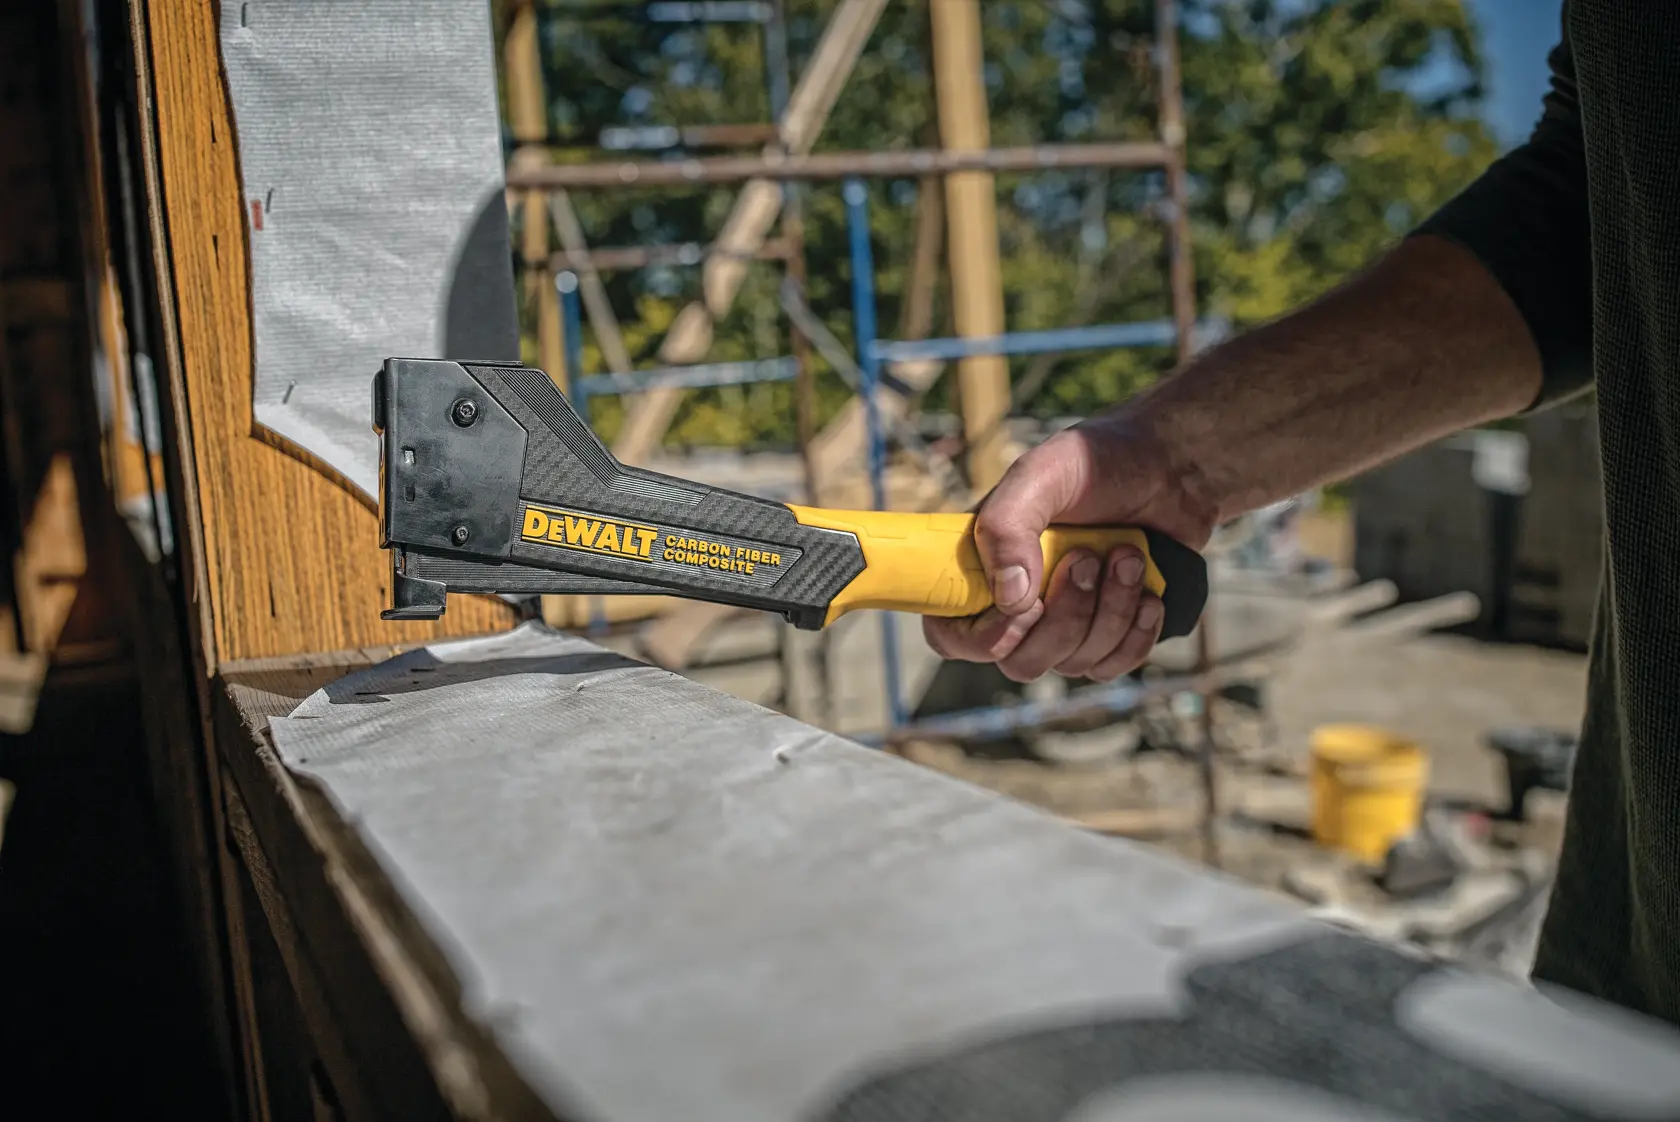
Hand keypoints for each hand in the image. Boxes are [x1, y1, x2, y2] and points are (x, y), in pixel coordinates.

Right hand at [924, 414, 1217, 682]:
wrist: (1170, 466)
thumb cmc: (1097, 462)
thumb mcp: (1043, 475)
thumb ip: (1008, 526)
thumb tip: (1010, 599)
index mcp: (983, 566)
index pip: (952, 636)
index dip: (985, 639)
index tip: (1028, 603)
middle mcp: (1018, 604)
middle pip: (1020, 661)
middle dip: (1064, 617)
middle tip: (1088, 558)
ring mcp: (1065, 625)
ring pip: (1072, 664)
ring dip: (1109, 611)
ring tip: (1127, 555)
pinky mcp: (1110, 635)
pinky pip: (1114, 666)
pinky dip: (1135, 633)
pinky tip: (1148, 592)